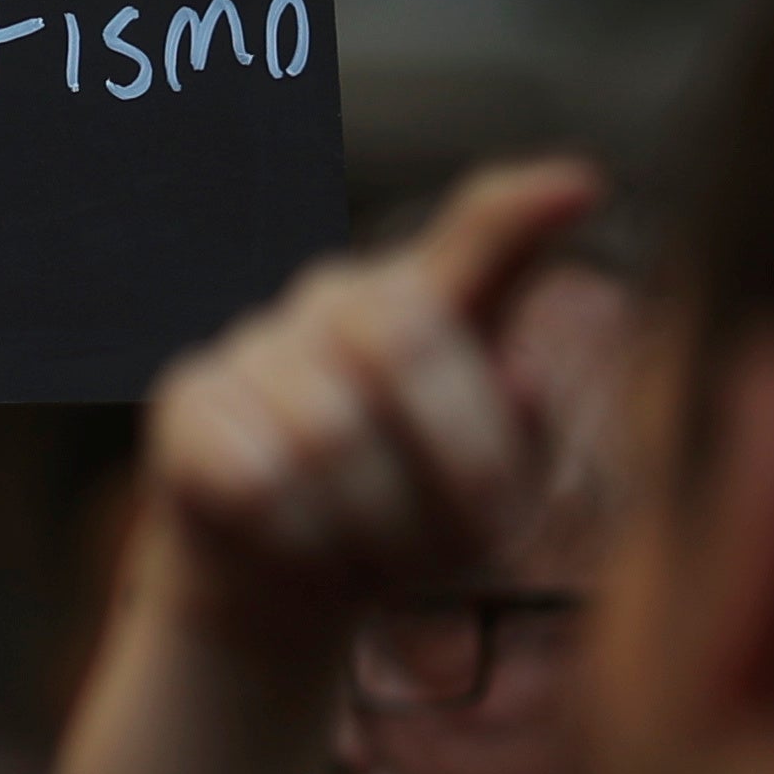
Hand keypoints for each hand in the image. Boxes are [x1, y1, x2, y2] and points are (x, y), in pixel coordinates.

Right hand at [135, 159, 604, 638]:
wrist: (276, 585)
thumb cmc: (400, 524)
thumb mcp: (486, 500)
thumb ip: (522, 435)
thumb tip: (524, 377)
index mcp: (434, 304)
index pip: (481, 233)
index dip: (523, 212)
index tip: (583, 188)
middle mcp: (344, 301)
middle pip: (406, 339)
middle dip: (447, 462)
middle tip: (447, 549)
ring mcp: (258, 341)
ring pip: (328, 435)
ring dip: (368, 531)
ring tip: (367, 554)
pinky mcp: (190, 398)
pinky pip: (258, 481)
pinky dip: (296, 543)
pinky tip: (297, 545)